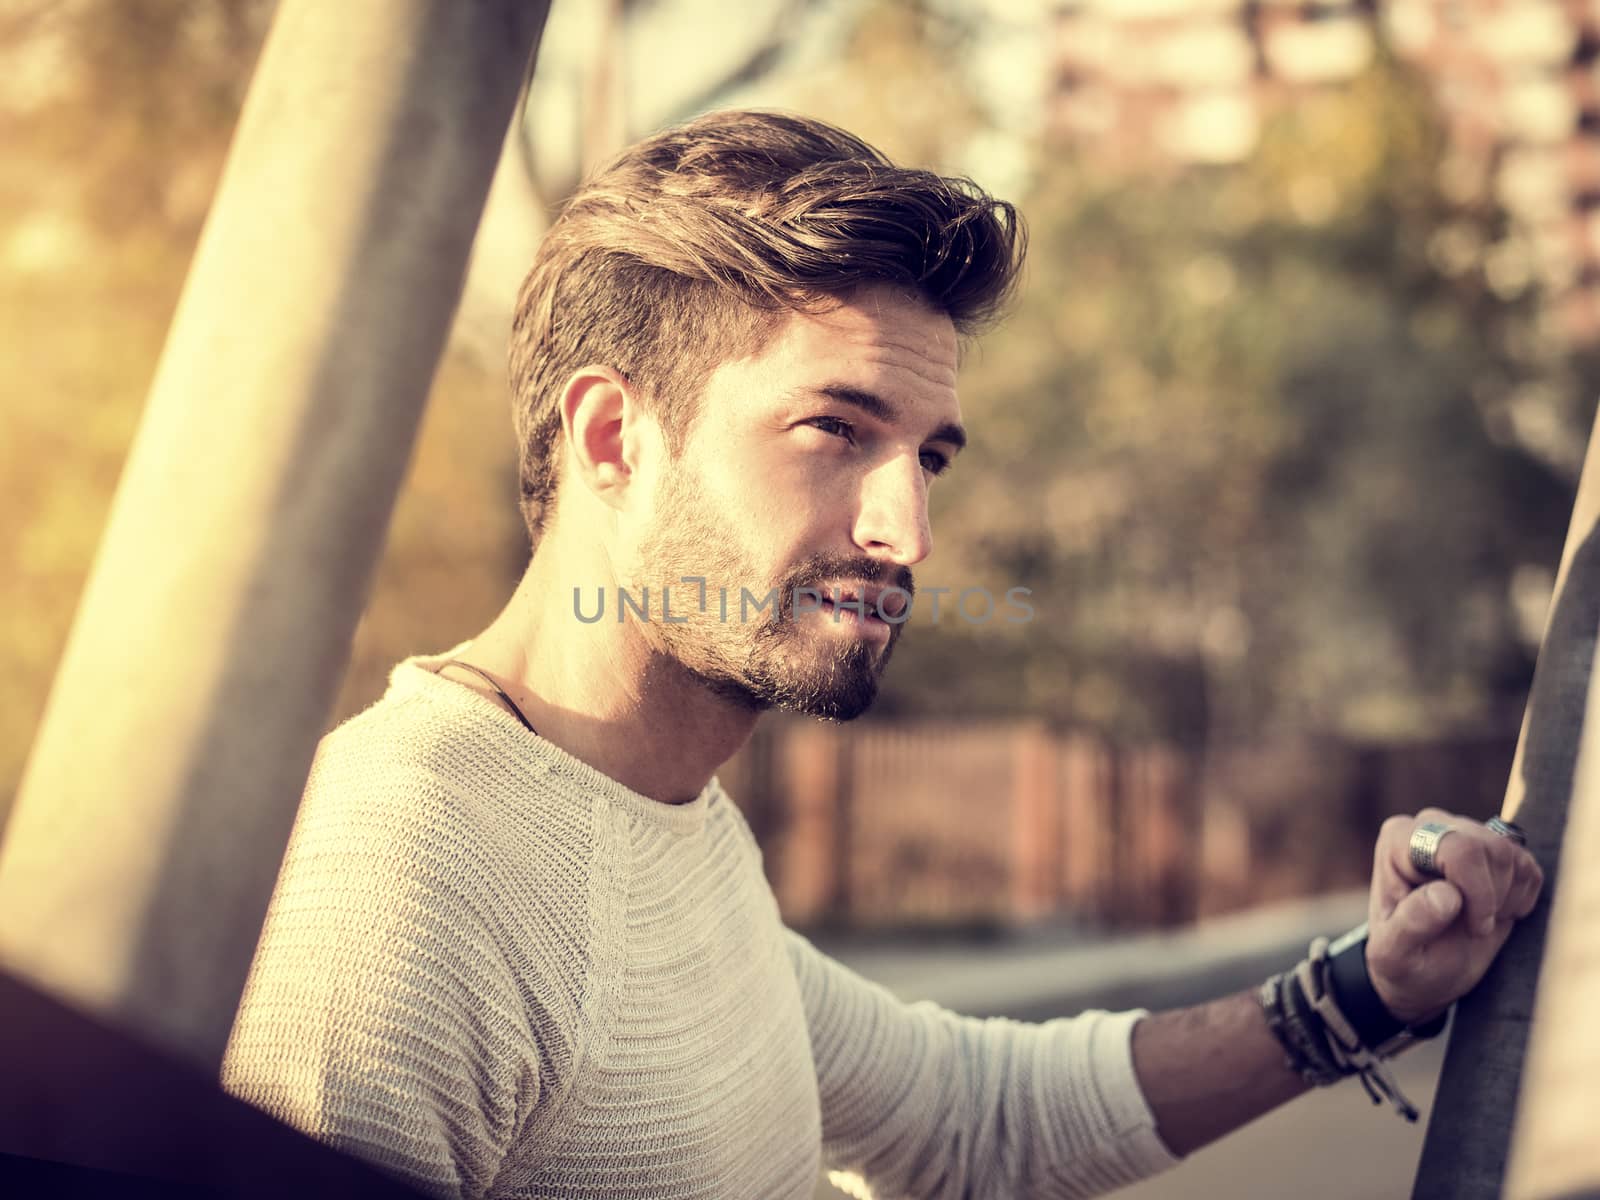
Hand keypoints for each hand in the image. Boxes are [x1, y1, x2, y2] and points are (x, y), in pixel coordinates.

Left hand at [1364, 808, 1544, 1025]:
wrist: (1425, 970)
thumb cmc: (1404, 962)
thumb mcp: (1396, 955)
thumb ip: (1412, 923)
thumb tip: (1446, 893)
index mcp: (1398, 840)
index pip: (1459, 848)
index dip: (1478, 892)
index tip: (1473, 928)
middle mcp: (1431, 826)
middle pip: (1493, 849)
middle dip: (1493, 898)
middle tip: (1475, 927)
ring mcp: (1465, 834)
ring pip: (1513, 856)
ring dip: (1506, 899)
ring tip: (1478, 920)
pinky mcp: (1494, 852)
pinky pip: (1529, 867)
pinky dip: (1521, 898)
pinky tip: (1494, 912)